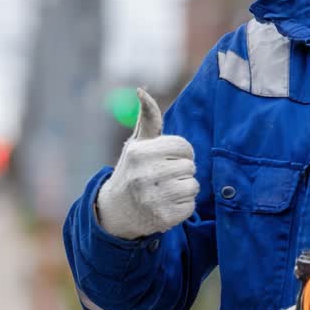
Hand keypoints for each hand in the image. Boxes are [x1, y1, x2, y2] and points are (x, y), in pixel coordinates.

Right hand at [95, 88, 198, 239]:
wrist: (116, 211)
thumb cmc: (132, 170)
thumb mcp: (137, 144)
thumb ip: (147, 118)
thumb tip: (141, 91)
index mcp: (140, 153)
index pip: (183, 146)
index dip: (181, 152)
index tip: (170, 158)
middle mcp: (144, 175)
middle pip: (189, 166)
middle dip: (182, 170)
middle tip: (166, 176)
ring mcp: (153, 198)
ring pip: (193, 186)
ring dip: (184, 188)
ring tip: (167, 190)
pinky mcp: (163, 218)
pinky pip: (191, 206)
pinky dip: (183, 206)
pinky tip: (167, 204)